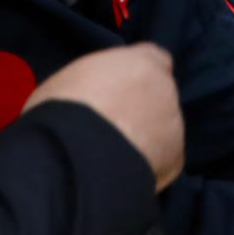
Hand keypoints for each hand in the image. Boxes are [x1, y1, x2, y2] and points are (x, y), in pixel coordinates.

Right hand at [27, 44, 183, 191]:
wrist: (71, 154)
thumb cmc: (58, 112)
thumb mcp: (71, 81)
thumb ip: (97, 82)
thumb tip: (96, 97)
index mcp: (140, 61)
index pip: (152, 58)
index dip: (136, 78)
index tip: (118, 93)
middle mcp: (164, 87)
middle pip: (158, 96)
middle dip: (139, 110)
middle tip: (109, 131)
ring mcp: (174, 121)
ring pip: (163, 129)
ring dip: (144, 139)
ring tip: (112, 159)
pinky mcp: (175, 156)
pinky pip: (164, 160)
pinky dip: (148, 166)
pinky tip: (122, 175)